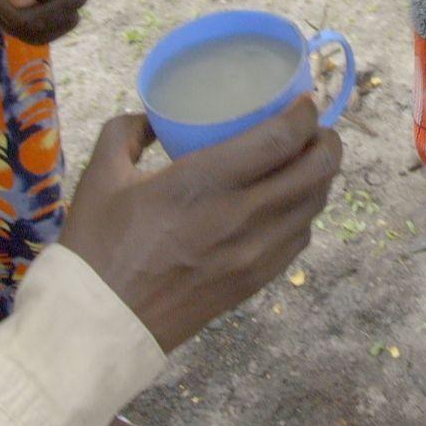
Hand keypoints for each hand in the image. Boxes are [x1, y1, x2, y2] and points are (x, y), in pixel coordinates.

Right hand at [60, 101, 342, 351]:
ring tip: (310, 159)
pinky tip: (291, 202)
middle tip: (317, 128)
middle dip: (327, 141)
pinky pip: (300, 238)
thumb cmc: (99, 246)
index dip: (306, 114)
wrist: (101, 324)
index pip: (282, 139)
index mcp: (204, 182)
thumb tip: (155, 117)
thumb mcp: (101, 176)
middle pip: (315, 170)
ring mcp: (254, 252)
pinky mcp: (256, 280)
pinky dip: (305, 212)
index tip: (306, 100)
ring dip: (321, 176)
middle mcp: (241, 215)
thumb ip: (127, 133)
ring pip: (314, 205)